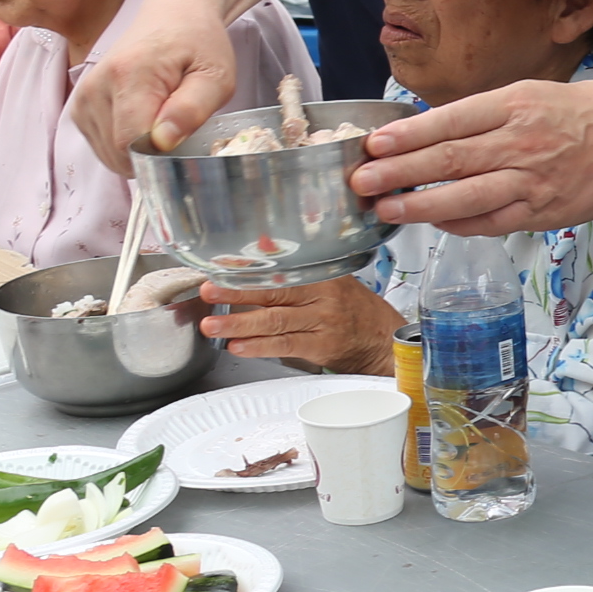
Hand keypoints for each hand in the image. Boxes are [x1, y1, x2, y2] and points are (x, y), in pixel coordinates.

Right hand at [71, 0, 243, 168]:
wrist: (173, 15)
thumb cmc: (198, 43)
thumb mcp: (216, 75)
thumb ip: (192, 109)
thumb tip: (163, 143)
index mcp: (128, 75)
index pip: (130, 144)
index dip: (160, 156)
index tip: (185, 140)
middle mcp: (95, 88)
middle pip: (119, 154)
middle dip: (153, 154)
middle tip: (179, 124)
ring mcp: (82, 99)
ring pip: (110, 155)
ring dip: (140, 150)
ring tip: (162, 116)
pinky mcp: (79, 109)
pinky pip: (104, 148)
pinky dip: (127, 144)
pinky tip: (145, 119)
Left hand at [197, 276, 400, 372]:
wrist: (383, 340)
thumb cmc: (353, 309)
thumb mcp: (332, 280)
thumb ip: (297, 267)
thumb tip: (264, 244)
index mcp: (323, 275)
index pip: (282, 269)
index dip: (251, 269)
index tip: (222, 266)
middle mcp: (324, 296)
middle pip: (275, 292)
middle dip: (237, 292)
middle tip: (209, 291)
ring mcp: (322, 322)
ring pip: (275, 321)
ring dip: (240, 323)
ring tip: (212, 325)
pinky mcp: (321, 346)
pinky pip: (286, 345)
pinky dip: (259, 346)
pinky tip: (238, 346)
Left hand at [346, 75, 592, 233]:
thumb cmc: (578, 112)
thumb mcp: (528, 95)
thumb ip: (480, 116)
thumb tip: (423, 135)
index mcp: (514, 104)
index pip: (450, 120)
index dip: (407, 135)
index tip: (372, 145)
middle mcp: (522, 141)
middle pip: (450, 160)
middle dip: (400, 172)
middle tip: (361, 181)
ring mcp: (534, 180)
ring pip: (467, 196)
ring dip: (421, 204)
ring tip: (385, 208)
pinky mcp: (546, 211)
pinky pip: (493, 221)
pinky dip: (460, 223)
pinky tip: (434, 222)